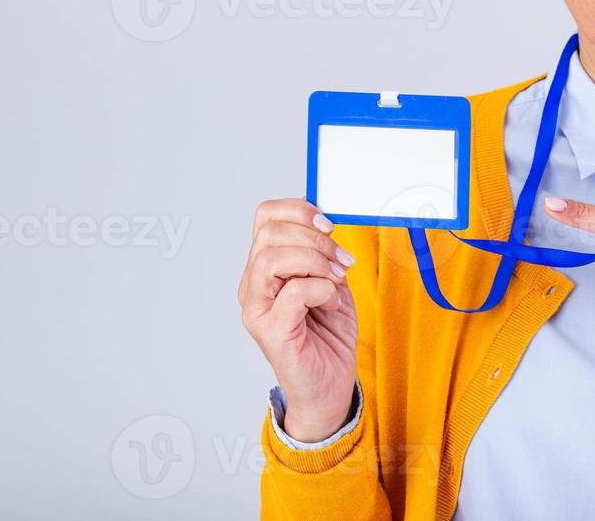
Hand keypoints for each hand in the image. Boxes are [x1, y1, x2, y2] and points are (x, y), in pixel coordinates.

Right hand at [239, 198, 358, 442]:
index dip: (298, 210)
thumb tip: (327, 220)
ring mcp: (257, 309)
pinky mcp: (270, 331)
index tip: (329, 224)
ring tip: (336, 279)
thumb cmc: (328, 333)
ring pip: (272, 258)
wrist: (331, 384)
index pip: (265, 217)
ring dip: (315, 261)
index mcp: (264, 267)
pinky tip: (332, 304)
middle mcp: (253, 285)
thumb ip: (322, 252)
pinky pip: (293, 292)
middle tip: (342, 259)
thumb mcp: (331, 280)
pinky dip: (321, 289)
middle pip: (269, 233)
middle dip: (314, 238)